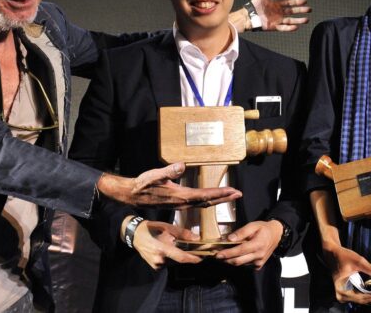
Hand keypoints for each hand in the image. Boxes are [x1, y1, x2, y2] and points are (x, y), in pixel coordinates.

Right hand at [98, 162, 242, 207]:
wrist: (132, 194)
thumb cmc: (143, 184)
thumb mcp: (154, 175)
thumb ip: (168, 171)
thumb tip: (182, 165)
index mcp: (180, 196)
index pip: (204, 195)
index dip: (219, 193)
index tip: (233, 191)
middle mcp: (182, 203)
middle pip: (208, 201)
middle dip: (224, 198)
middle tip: (239, 194)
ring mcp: (180, 204)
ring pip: (203, 203)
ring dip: (218, 199)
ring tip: (230, 195)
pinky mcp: (177, 203)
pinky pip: (197, 203)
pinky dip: (208, 201)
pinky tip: (212, 199)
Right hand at [130, 219, 201, 269]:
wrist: (136, 234)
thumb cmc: (153, 229)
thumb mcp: (168, 228)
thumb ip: (183, 234)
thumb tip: (197, 238)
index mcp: (162, 249)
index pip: (181, 257)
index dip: (192, 259)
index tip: (202, 258)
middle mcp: (159, 260)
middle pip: (178, 260)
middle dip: (186, 255)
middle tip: (194, 249)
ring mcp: (156, 264)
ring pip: (173, 262)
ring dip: (178, 256)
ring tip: (178, 246)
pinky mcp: (155, 266)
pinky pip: (168, 263)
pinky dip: (171, 258)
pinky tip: (169, 250)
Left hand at [214, 220, 282, 269]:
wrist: (276, 235)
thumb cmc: (263, 229)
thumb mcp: (253, 225)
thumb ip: (241, 232)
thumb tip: (229, 239)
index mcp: (258, 244)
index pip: (240, 251)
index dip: (228, 253)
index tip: (218, 254)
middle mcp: (259, 255)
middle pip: (238, 261)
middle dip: (226, 259)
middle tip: (217, 256)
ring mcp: (259, 262)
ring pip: (241, 264)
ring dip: (231, 260)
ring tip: (225, 254)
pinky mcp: (258, 265)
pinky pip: (245, 265)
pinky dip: (239, 261)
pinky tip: (236, 255)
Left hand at [252, 0, 309, 31]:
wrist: (248, 15)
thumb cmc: (254, 5)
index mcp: (277, 4)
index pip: (290, 3)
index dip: (297, 2)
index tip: (305, 1)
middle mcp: (279, 12)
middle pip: (293, 11)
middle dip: (301, 10)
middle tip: (309, 9)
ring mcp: (278, 20)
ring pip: (291, 20)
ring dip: (298, 20)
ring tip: (306, 20)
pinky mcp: (275, 26)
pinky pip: (284, 27)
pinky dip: (290, 28)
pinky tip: (296, 27)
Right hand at [321, 243, 370, 304]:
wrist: (332, 254)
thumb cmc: (343, 256)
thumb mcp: (358, 261)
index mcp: (343, 291)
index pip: (363, 298)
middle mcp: (342, 296)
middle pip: (363, 300)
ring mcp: (344, 296)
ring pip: (362, 299)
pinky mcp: (348, 293)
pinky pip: (360, 296)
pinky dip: (369, 294)